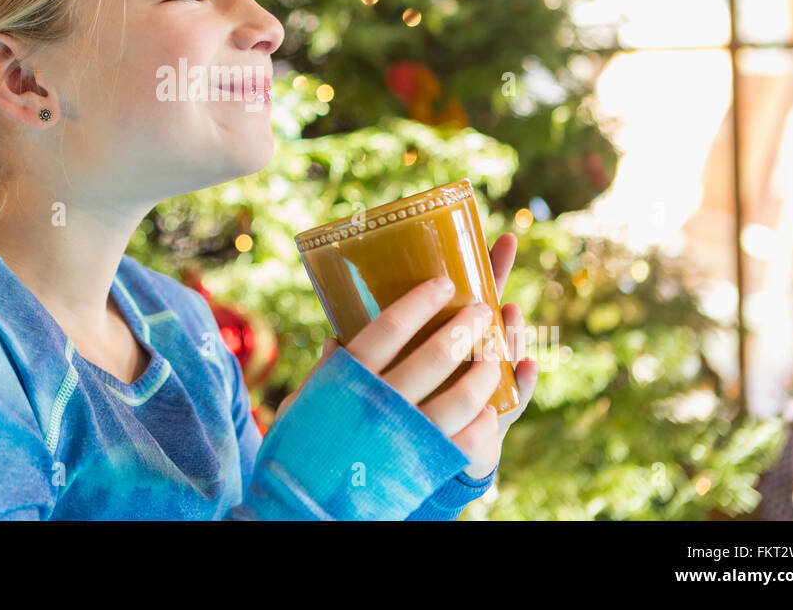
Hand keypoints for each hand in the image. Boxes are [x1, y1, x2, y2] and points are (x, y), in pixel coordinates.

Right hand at [278, 233, 537, 479]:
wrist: (300, 509)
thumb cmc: (297, 449)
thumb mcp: (303, 402)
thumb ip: (326, 370)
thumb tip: (337, 338)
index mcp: (346, 379)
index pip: (389, 327)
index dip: (420, 302)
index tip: (443, 282)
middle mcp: (378, 403)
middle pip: (432, 355)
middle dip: (463, 327)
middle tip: (480, 310)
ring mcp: (404, 436)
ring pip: (459, 397)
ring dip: (483, 371)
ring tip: (494, 354)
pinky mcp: (421, 467)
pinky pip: (465, 441)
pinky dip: (482, 422)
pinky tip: (489, 408)